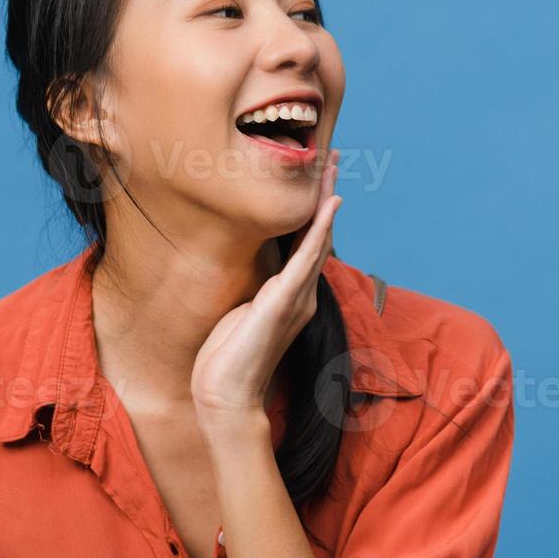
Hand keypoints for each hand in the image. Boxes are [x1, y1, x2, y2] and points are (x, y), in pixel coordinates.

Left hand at [191, 149, 342, 431]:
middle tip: (332, 159)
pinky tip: (329, 206)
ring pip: (317, 239)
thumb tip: (253, 273)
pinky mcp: (284, 301)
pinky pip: (307, 258)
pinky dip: (319, 229)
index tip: (318, 180)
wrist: (226, 398)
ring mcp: (296, 298)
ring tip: (331, 170)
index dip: (313, 211)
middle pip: (318, 234)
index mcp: (289, 296)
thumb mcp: (240, 316)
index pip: (304, 244)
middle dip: (324, 195)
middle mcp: (300, 294)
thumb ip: (253, 293)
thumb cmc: (226, 362)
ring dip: (325, 201)